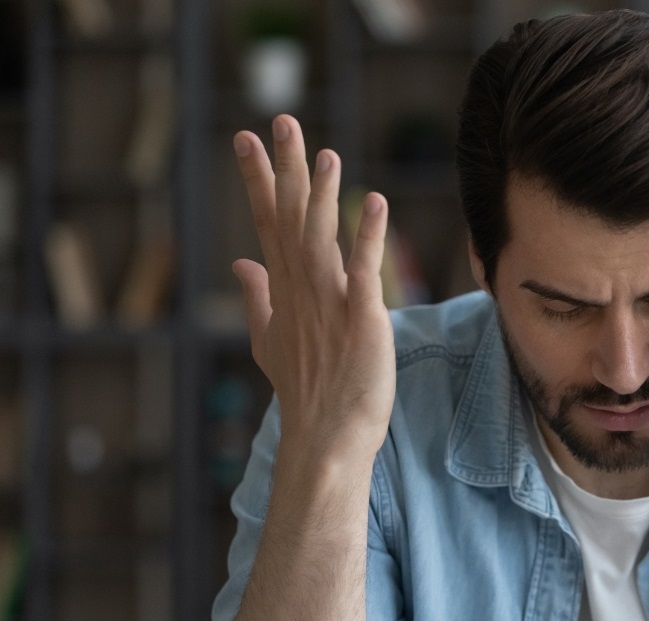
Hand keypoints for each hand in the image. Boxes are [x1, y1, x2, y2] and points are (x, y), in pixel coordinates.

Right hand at [231, 115, 395, 466]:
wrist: (326, 438)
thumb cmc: (306, 390)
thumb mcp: (270, 339)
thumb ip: (257, 297)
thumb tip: (239, 263)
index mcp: (283, 290)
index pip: (267, 223)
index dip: (259, 180)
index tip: (246, 140)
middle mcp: (301, 290)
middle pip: (290, 219)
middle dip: (284, 169)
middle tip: (280, 121)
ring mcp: (329, 303)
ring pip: (321, 237)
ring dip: (323, 195)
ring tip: (325, 153)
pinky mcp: (362, 318)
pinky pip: (364, 270)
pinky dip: (368, 236)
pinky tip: (375, 202)